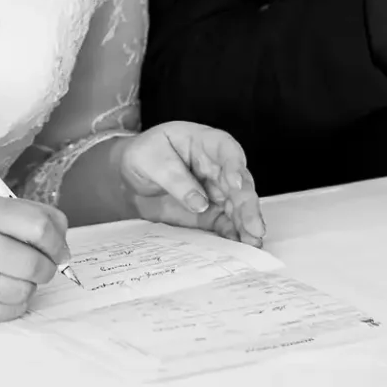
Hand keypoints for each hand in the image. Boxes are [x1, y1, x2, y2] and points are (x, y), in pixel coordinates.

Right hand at [0, 191, 70, 322]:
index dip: (56, 240)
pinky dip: (13, 303)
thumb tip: (62, 240)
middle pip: (33, 264)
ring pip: (22, 291)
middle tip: (41, 264)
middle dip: (46, 266)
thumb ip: (29, 214)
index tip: (57, 247)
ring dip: (28, 285)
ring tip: (15, 275)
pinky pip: (7, 312)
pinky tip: (2, 290)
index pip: (38, 226)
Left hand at [116, 122, 266, 246]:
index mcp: (205, 142)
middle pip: (240, 182)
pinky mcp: (211, 210)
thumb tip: (200, 203)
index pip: (227, 149)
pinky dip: (234, 233)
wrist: (133, 174)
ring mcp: (217, 189)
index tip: (236, 184)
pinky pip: (226, 221)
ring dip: (247, 223)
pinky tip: (239, 245)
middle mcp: (218, 165)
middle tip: (253, 227)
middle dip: (248, 205)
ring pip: (239, 205)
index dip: (235, 165)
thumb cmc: (145, 155)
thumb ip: (176, 180)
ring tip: (252, 242)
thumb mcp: (151, 160)